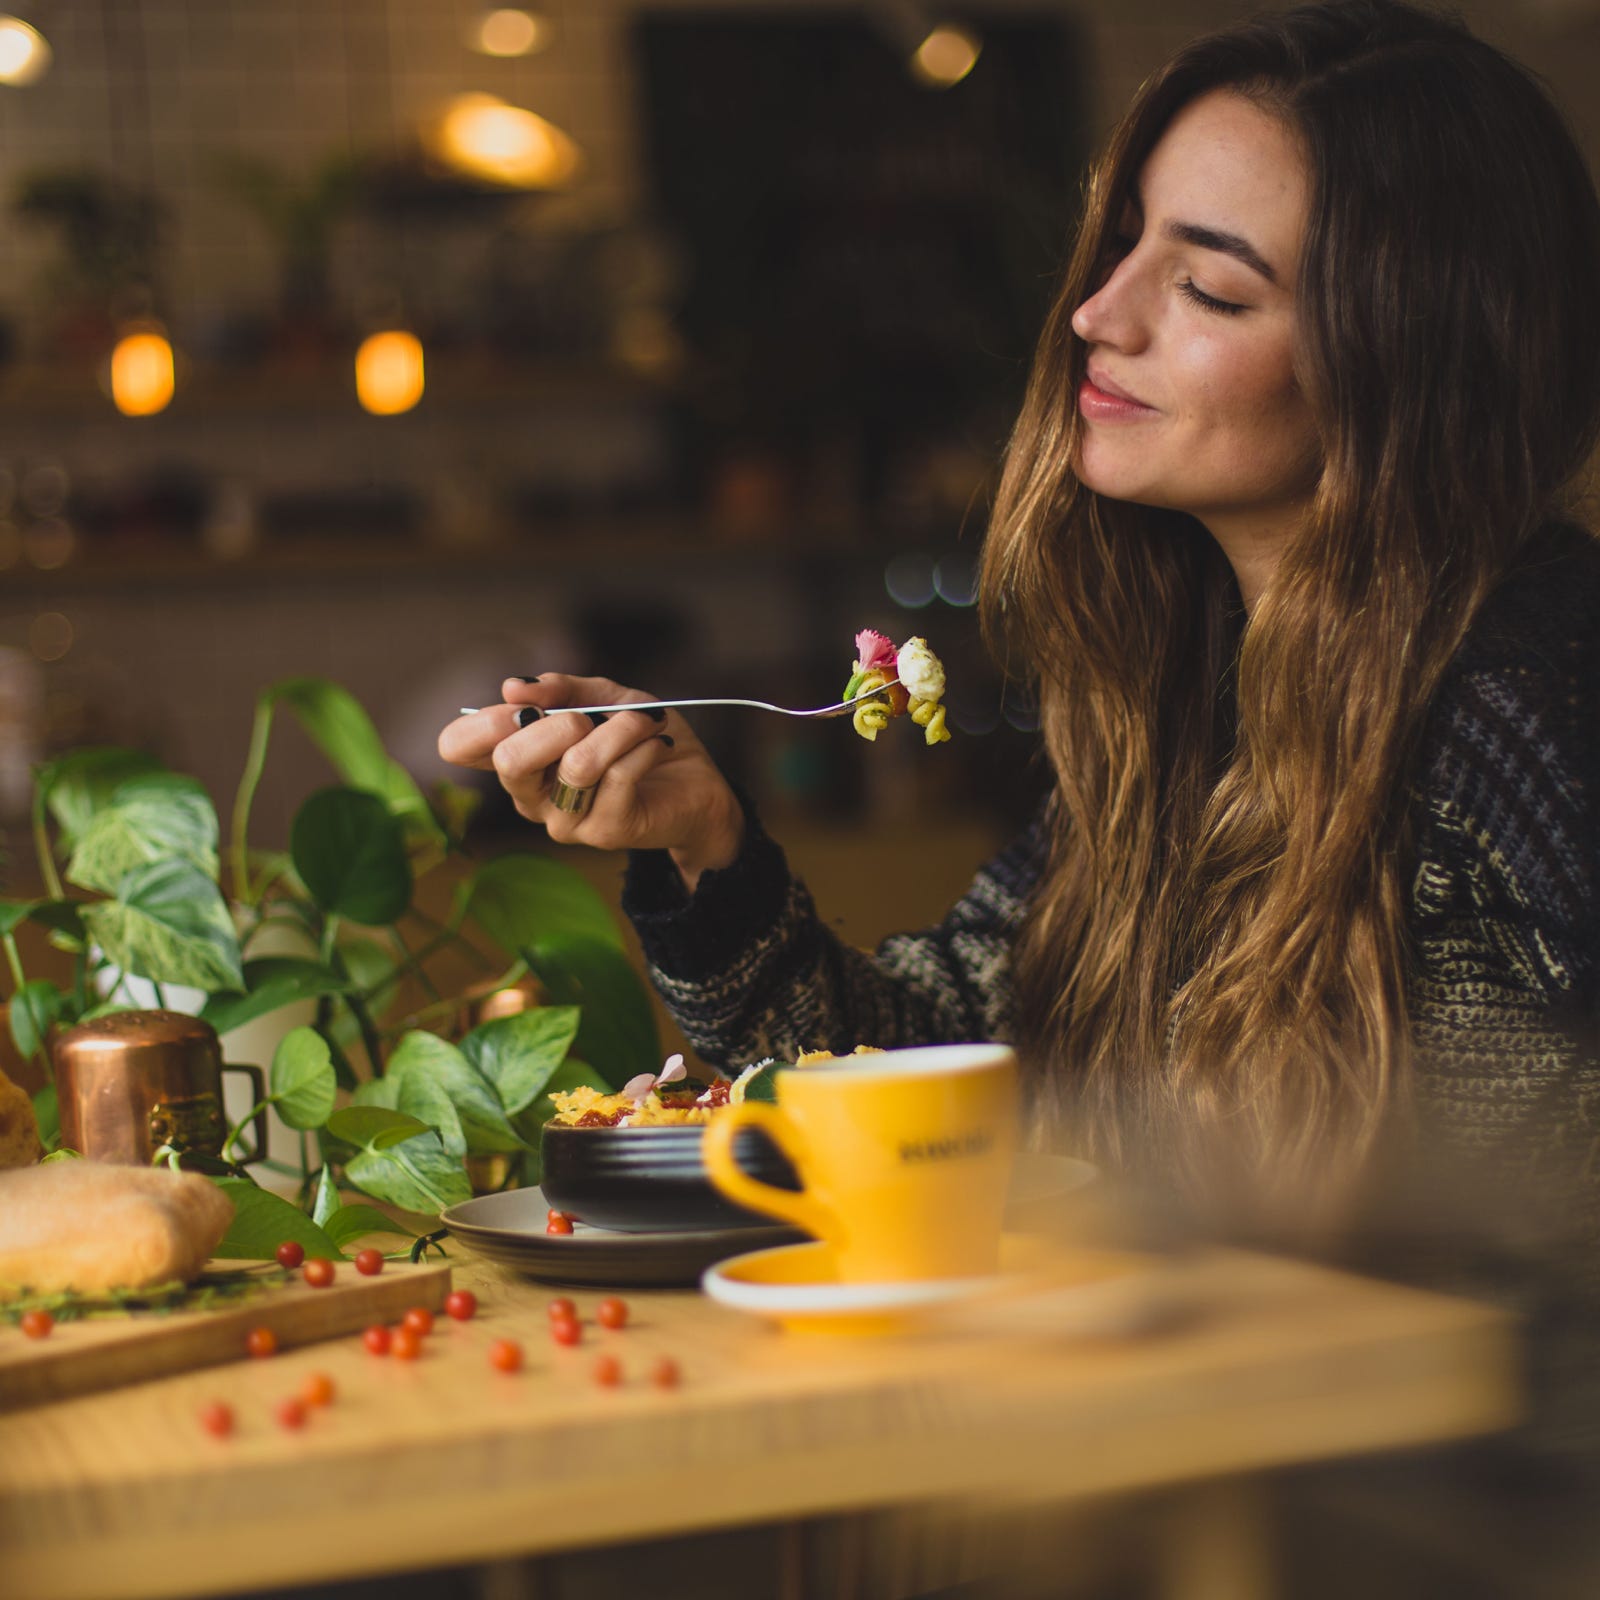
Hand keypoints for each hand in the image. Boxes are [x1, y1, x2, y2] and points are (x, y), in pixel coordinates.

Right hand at [437, 675, 744, 890]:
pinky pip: (619, 776)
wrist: (697, 785)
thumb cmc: (640, 739)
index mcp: (518, 760)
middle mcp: (530, 796)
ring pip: (577, 765)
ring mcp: (565, 821)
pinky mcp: (605, 832)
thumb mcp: (603, 698)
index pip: (458, 747)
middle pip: (509, 761)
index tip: (524, 703)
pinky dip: (644, 746)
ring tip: (646, 720)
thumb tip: (513, 687)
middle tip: (590, 716)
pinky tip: (658, 743)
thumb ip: (561, 688)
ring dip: (620, 729)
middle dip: (556, 723)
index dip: (483, 720)